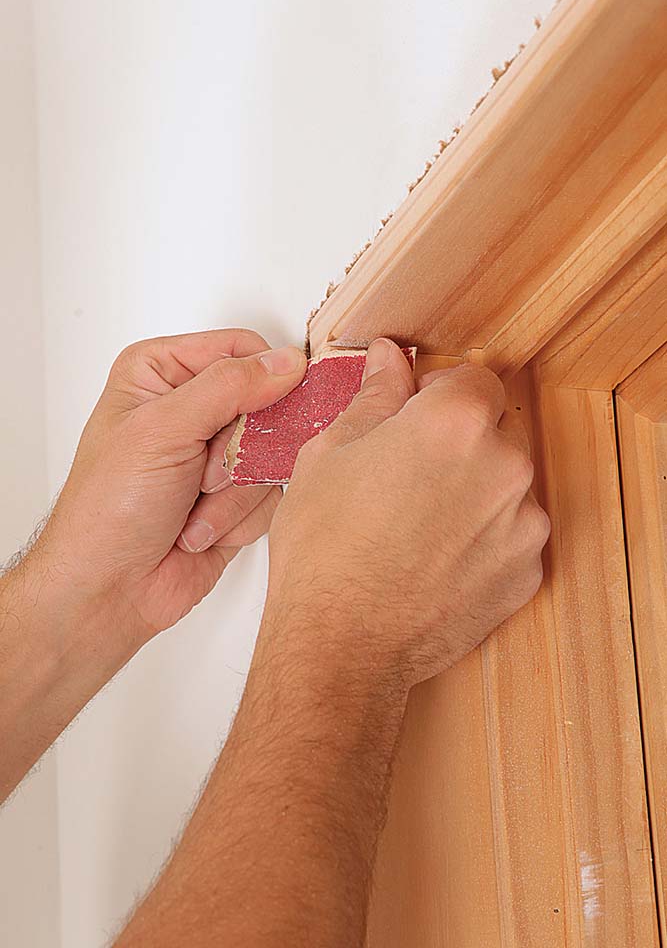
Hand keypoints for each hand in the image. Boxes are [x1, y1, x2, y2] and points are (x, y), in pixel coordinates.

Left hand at [35, 329, 306, 638]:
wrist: (107, 591)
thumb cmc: (109, 508)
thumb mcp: (163, 430)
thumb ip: (228, 386)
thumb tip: (287, 361)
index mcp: (163, 372)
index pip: (242, 350)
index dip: (262, 379)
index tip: (257, 415)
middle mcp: (192, 408)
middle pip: (267, 404)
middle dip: (239, 451)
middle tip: (203, 474)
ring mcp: (216, 456)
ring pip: (272, 455)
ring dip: (234, 493)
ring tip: (190, 511)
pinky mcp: (235, 499)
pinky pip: (271, 497)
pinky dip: (238, 520)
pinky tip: (198, 532)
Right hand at [265, 338, 549, 687]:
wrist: (341, 643)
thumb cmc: (325, 551)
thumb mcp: (331, 453)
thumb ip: (376, 397)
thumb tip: (390, 360)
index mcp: (454, 422)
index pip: (473, 379)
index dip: (439, 394)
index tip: (414, 416)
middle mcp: (504, 466)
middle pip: (495, 429)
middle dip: (459, 441)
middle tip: (406, 475)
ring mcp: (523, 523)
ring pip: (506, 483)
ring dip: (474, 489)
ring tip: (418, 522)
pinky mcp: (527, 571)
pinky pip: (512, 533)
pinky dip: (484, 537)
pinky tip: (435, 556)